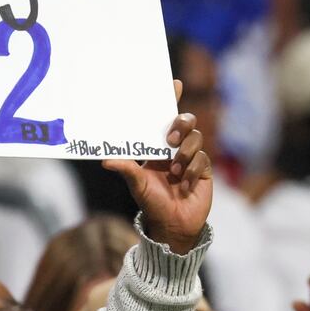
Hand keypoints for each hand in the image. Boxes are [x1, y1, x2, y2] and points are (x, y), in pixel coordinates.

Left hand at [104, 80, 211, 254]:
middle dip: (181, 124)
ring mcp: (191, 159)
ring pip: (196, 139)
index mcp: (157, 147)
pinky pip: (203, 160)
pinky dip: (192, 171)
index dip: (171, 100)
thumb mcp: (136, 185)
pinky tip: (183, 185)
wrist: (172, 226)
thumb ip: (126, 169)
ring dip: (185, 155)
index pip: (165, 118)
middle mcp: (175, 149)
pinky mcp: (203, 171)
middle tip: (171, 140)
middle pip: (185, 122)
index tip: (174, 83)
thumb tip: (106, 161)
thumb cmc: (152, 203)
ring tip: (174, 172)